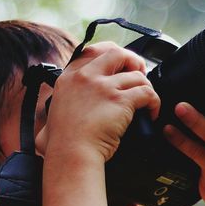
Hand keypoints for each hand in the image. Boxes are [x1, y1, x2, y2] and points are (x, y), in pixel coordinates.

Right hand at [43, 42, 160, 162]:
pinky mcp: (120, 100)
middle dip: (133, 61)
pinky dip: (154, 102)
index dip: (111, 56)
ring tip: (146, 102)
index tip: (120, 65)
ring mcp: (103, 87)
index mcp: (68, 78)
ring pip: (136, 75)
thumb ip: (57, 112)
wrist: (71, 154)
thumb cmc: (61, 144)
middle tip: (139, 75)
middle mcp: (85, 77)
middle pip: (117, 53)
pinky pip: (147, 92)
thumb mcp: (51, 117)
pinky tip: (151, 113)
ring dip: (146, 87)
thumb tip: (51, 127)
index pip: (93, 51)